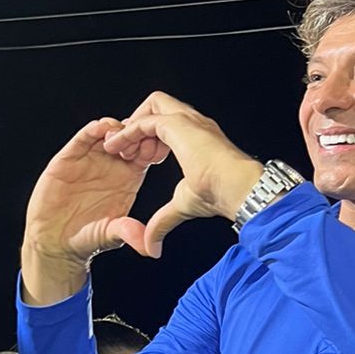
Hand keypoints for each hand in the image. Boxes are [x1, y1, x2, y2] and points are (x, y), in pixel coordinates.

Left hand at [102, 92, 260, 252]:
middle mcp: (193, 124)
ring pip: (151, 106)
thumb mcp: (183, 205)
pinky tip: (118, 148)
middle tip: (126, 151)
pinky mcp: (176, 124)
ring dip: (132, 126)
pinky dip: (129, 132)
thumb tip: (151, 246)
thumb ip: (164, 220)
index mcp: (197, 138)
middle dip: (138, 125)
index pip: (167, 126)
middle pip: (158, 107)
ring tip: (119, 149)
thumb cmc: (219, 194)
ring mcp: (186, 120)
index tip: (136, 159)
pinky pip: (144, 120)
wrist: (236, 187)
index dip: (149, 139)